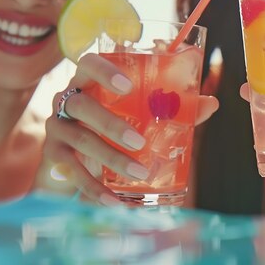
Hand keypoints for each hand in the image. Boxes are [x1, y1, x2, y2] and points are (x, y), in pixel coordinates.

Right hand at [39, 54, 218, 204]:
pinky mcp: (53, 156)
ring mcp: (57, 128)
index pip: (88, 63)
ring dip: (111, 158)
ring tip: (139, 172)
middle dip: (111, 124)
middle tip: (139, 141)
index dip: (104, 71)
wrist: (73, 159)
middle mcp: (67, 100)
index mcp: (89, 82)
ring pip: (81, 139)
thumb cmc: (112, 127)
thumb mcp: (138, 115)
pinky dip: (94, 189)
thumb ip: (173, 107)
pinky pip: (73, 172)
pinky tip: (115, 201)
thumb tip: (211, 103)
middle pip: (82, 105)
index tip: (128, 85)